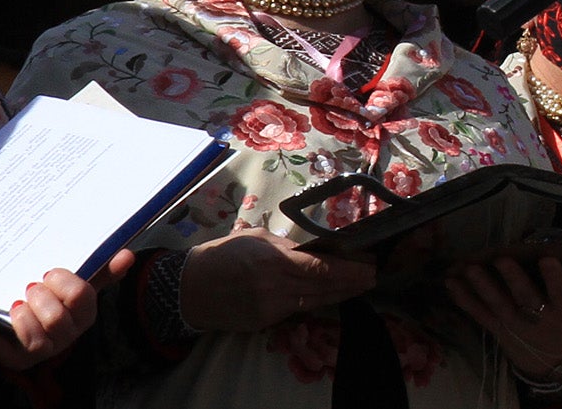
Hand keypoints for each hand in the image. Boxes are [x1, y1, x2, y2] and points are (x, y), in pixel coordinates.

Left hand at [0, 248, 132, 369]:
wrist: (27, 328)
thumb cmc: (56, 300)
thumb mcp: (78, 285)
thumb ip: (101, 271)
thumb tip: (127, 255)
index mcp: (85, 316)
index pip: (80, 296)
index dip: (62, 281)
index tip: (49, 273)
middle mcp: (67, 336)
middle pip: (56, 318)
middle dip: (40, 297)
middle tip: (30, 286)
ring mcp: (43, 350)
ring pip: (35, 339)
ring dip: (22, 317)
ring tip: (16, 303)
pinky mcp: (17, 360)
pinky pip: (5, 353)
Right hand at [180, 226, 376, 333]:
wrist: (187, 289)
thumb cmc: (222, 255)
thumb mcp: (256, 239)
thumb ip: (288, 245)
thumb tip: (316, 248)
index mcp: (274, 262)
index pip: (322, 268)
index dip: (349, 268)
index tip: (369, 264)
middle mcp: (275, 288)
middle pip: (324, 287)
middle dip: (352, 282)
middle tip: (374, 276)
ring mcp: (270, 308)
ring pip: (314, 302)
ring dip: (339, 294)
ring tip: (360, 286)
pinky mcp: (264, 323)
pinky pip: (296, 311)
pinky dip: (316, 302)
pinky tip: (330, 296)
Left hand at [445, 251, 561, 383]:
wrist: (557, 364)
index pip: (560, 293)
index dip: (553, 277)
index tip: (546, 258)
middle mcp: (538, 319)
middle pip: (524, 298)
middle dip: (512, 279)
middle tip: (501, 260)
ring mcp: (515, 324)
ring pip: (497, 304)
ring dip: (482, 286)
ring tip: (469, 269)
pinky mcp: (498, 328)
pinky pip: (479, 313)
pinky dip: (464, 299)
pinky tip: (452, 283)